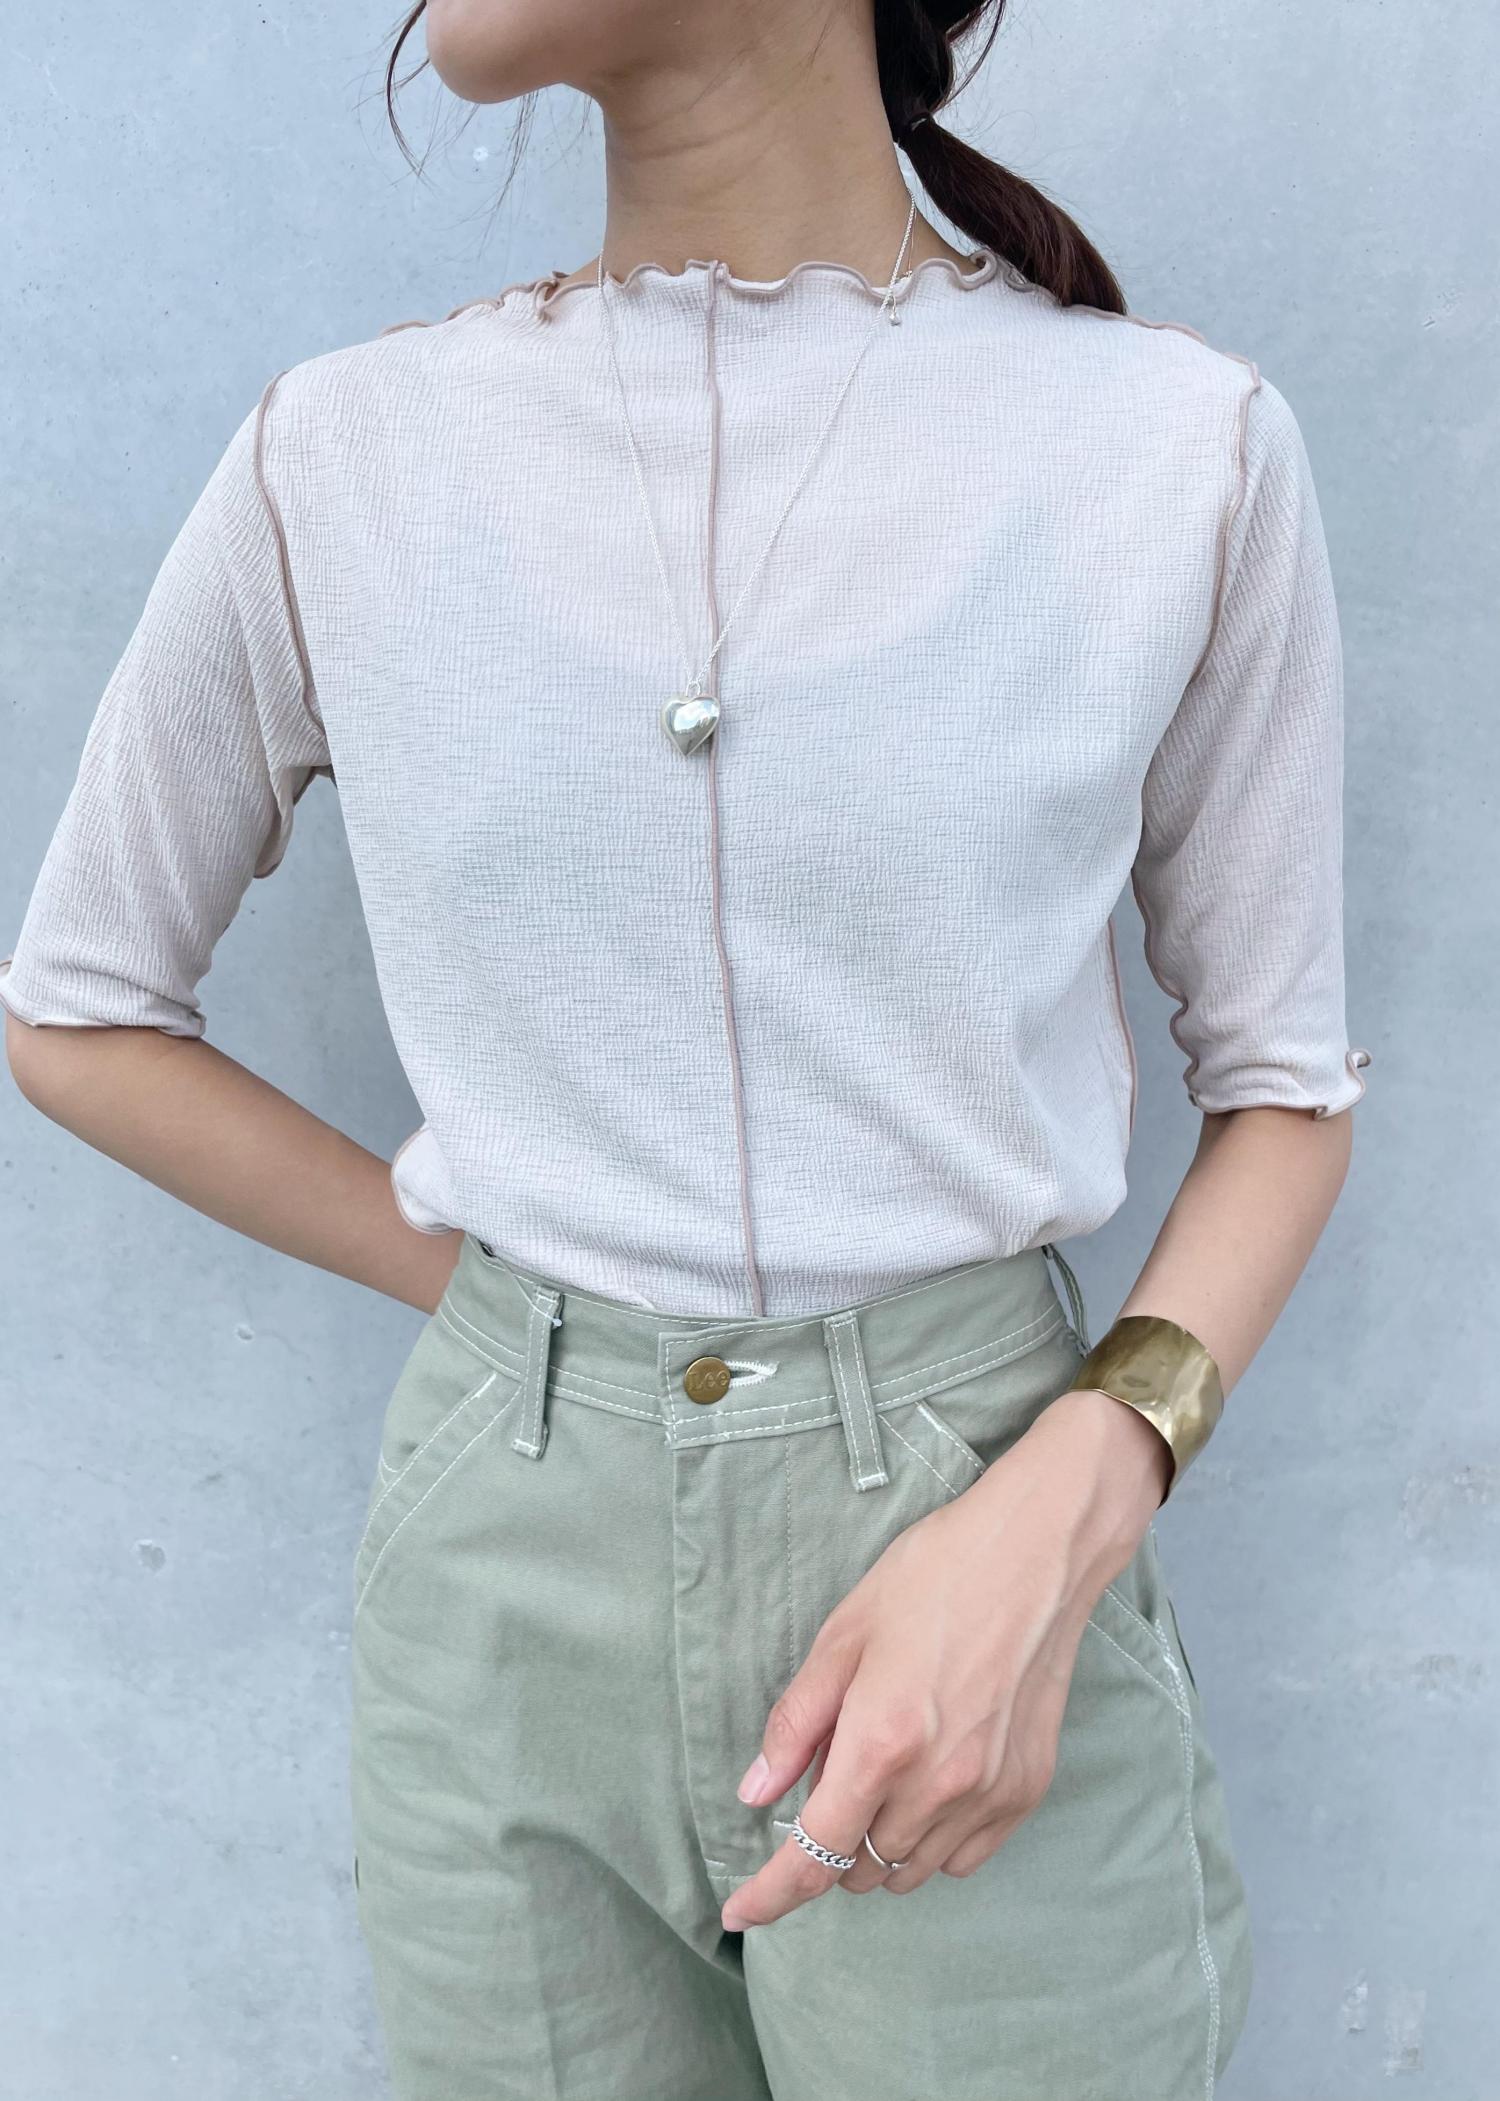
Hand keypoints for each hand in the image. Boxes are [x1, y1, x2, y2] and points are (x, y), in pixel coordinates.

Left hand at [719, 1387, 1170, 1931]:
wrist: (1035, 1553)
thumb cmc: (933, 1577)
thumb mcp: (843, 1635)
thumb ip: (797, 1723)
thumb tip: (756, 1791)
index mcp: (881, 1743)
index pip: (814, 1854)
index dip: (771, 1894)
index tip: (741, 1911)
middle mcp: (938, 1785)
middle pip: (860, 1869)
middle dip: (826, 1844)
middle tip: (830, 1772)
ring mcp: (989, 1794)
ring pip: (910, 1872)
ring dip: (878, 1846)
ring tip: (882, 1770)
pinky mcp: (1027, 1791)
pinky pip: (963, 1858)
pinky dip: (932, 1841)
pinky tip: (928, 1784)